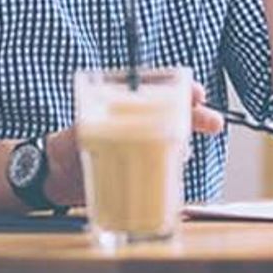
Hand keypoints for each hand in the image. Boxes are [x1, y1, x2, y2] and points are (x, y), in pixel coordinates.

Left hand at [42, 83, 222, 206]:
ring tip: (180, 156)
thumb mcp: (80, 131)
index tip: (197, 94)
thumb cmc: (68, 144)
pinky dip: (172, 175)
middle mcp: (145, 125)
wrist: (57, 176)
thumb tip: (94, 129)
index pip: (165, 92)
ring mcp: (147, 148)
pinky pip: (166, 170)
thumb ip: (92, 129)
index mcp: (133, 107)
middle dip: (201, 117)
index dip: (185, 91)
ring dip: (184, 148)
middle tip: (215, 124)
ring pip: (176, 143)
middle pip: (180, 116)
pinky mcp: (145, 171)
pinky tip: (171, 180)